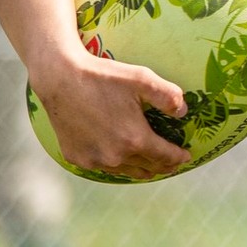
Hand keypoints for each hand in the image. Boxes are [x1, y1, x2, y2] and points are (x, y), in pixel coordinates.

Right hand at [32, 49, 189, 178]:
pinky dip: (114, 162)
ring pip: (126, 170)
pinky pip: (102, 166)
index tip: (186, 155)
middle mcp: (115, 156)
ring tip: (147, 162)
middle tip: (170, 161)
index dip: (178, 157)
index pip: (165, 157)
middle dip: (162, 165)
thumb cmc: (102, 76)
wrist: (60, 78)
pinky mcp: (77, 157)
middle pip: (148, 168)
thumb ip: (168, 96)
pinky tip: (118, 154)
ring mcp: (94, 160)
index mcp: (135, 140)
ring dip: (140, 167)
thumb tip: (183, 112)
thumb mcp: (142, 79)